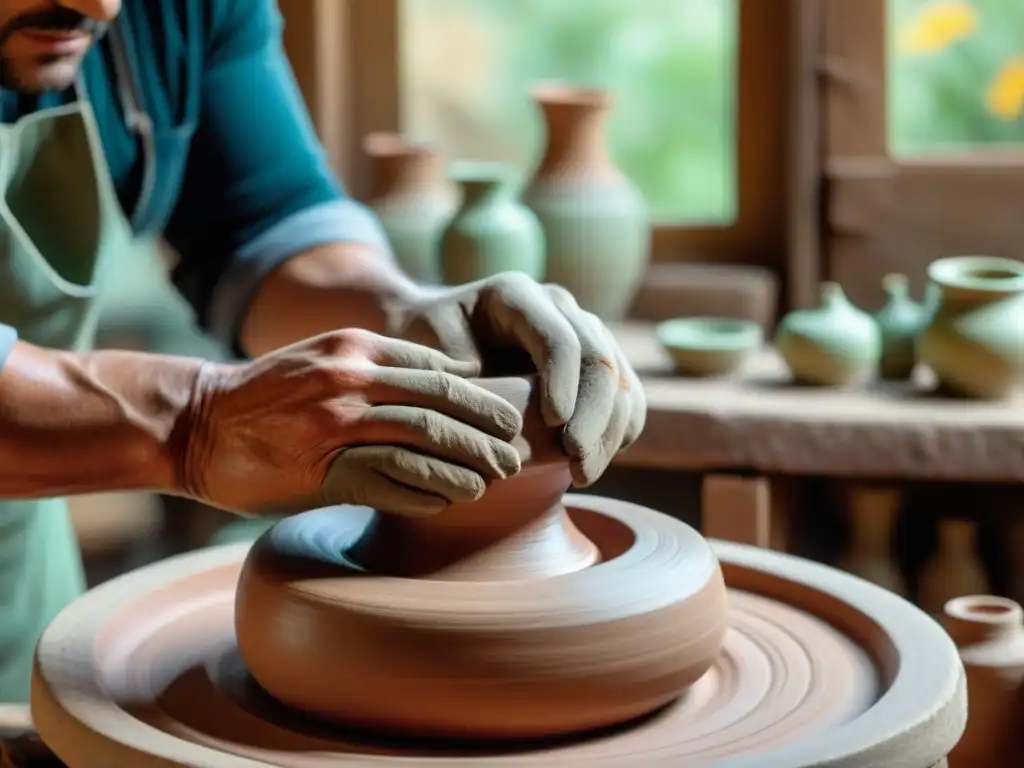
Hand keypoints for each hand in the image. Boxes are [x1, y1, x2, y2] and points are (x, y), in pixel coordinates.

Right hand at [173, 329, 522, 516]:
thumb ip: (379, 367)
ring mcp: (335, 425)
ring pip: (421, 443)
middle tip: (516, 453)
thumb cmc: (268, 395)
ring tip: (495, 481)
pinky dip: (424, 493)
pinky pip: (388, 482)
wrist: (195, 421)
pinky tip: (448, 502)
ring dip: (466, 466)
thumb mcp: (324, 359)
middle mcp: (350, 380)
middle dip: (485, 432)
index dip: (479, 396)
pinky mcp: (320, 470)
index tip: (508, 417)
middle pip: (439, 405)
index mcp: (356, 348)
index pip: (438, 369)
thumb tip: (444, 384)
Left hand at [388, 272, 645, 486]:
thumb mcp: (426, 356)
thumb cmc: (421, 348)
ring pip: (619, 377)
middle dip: (594, 416)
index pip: (559, 338)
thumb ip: (459, 379)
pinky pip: (625, 393)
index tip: (554, 426)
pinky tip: (595, 461)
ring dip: (609, 430)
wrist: (430, 336)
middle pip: (599, 357)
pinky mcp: (593, 359)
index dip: (564, 383)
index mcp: (515, 295)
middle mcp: (557, 305)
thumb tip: (498, 416)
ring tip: (583, 474)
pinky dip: (618, 429)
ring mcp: (581, 329)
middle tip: (577, 464)